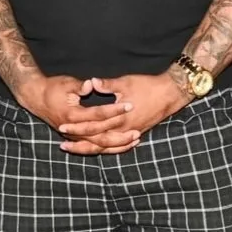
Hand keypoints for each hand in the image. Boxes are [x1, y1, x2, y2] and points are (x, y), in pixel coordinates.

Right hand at [13, 74, 133, 150]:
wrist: (36, 98)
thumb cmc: (52, 88)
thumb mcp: (65, 83)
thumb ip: (79, 86)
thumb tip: (91, 83)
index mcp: (72, 115)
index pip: (98, 115)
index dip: (115, 110)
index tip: (130, 104)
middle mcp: (74, 130)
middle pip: (101, 136)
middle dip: (120, 135)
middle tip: (137, 131)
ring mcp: (75, 136)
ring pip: (99, 146)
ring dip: (117, 145)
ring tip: (135, 140)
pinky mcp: (76, 138)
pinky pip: (95, 147)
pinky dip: (109, 148)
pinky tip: (122, 145)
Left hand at [58, 73, 191, 154]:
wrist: (170, 93)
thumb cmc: (147, 86)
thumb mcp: (125, 83)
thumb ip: (107, 85)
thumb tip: (91, 82)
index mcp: (119, 119)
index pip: (93, 127)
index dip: (76, 128)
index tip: (62, 126)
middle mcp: (124, 130)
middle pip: (98, 143)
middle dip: (79, 145)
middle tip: (62, 146)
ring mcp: (131, 133)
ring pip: (107, 148)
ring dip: (91, 149)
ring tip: (75, 149)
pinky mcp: (136, 132)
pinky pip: (117, 146)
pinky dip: (106, 149)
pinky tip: (97, 148)